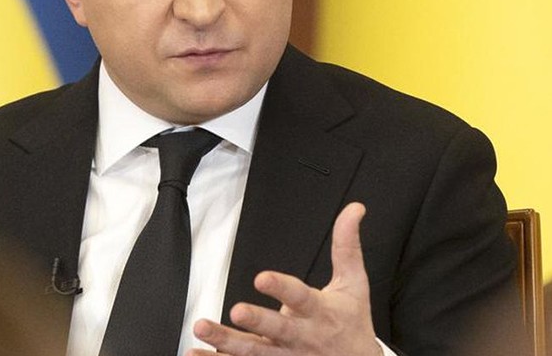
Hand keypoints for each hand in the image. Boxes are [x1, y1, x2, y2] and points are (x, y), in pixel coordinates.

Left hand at [187, 202, 381, 355]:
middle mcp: (301, 336)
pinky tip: (197, 354)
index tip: (262, 277)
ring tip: (203, 329)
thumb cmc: (352, 324)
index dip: (281, 288)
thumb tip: (353, 210)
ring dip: (226, 342)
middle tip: (236, 311)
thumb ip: (347, 246)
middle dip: (257, 320)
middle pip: (277, 328)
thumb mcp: (354, 283)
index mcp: (319, 311)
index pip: (300, 296)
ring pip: (254, 351)